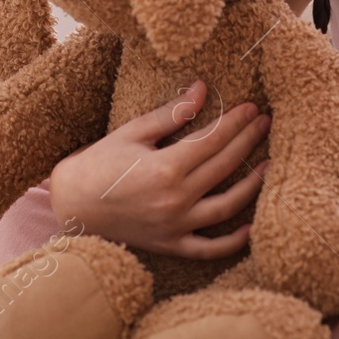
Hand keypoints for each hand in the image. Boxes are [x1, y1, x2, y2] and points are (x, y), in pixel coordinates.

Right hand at [49, 79, 270, 258]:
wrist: (70, 206)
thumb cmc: (98, 164)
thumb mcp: (132, 132)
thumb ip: (171, 114)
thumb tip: (202, 89)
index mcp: (165, 167)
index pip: (213, 139)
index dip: (236, 121)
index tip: (252, 108)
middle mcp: (175, 199)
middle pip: (224, 166)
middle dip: (248, 140)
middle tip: (265, 123)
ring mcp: (175, 226)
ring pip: (227, 206)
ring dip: (253, 184)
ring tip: (269, 164)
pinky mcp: (170, 245)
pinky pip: (209, 249)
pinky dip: (233, 242)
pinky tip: (251, 226)